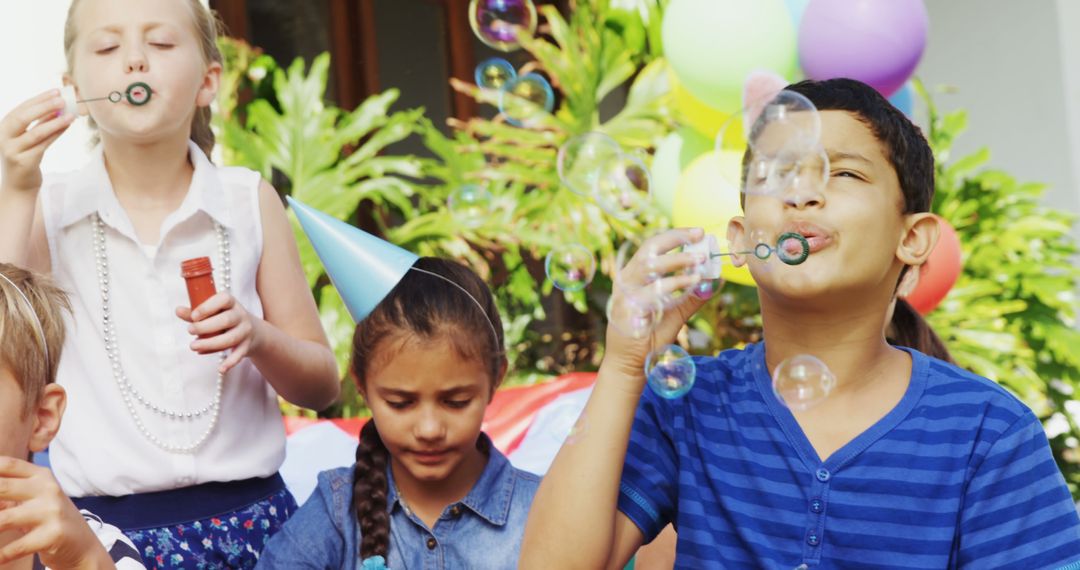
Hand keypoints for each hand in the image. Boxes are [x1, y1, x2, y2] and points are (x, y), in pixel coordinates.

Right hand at [0, 90, 74, 192]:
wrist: (19, 186)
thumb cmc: (26, 157)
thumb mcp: (29, 138)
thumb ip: (39, 123)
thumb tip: (57, 106)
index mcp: (3, 128)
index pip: (21, 109)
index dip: (39, 99)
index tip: (55, 91)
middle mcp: (4, 138)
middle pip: (23, 118)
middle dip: (44, 107)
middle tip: (62, 100)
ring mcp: (12, 151)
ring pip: (36, 133)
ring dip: (54, 122)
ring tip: (70, 115)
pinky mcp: (24, 162)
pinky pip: (43, 145)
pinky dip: (56, 134)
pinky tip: (67, 127)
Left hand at [0, 457, 111, 569]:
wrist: (81, 545)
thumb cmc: (47, 519)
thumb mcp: (33, 499)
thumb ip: (7, 492)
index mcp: (41, 476)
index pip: (6, 464)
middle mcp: (48, 489)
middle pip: (2, 487)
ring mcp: (52, 511)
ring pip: (4, 520)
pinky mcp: (54, 535)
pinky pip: (15, 547)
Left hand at [176, 291, 263, 373]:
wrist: (252, 330)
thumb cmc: (224, 318)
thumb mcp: (212, 312)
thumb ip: (195, 313)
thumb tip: (178, 310)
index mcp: (231, 302)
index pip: (223, 300)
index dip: (207, 307)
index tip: (193, 316)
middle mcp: (240, 315)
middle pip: (226, 320)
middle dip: (206, 326)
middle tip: (189, 330)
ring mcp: (245, 330)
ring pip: (230, 338)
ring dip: (211, 344)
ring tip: (193, 346)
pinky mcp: (246, 345)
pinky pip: (239, 354)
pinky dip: (230, 362)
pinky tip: (221, 369)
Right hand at [603, 228, 711, 381]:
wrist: (630, 362)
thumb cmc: (650, 334)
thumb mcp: (676, 312)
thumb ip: (692, 296)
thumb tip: (714, 280)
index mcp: (635, 275)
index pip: (653, 247)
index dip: (675, 236)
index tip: (698, 232)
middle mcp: (627, 280)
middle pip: (649, 250)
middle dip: (675, 240)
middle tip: (699, 238)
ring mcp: (625, 294)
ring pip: (650, 267)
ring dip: (677, 261)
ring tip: (700, 260)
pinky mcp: (628, 309)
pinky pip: (654, 291)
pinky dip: (675, 284)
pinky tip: (692, 281)